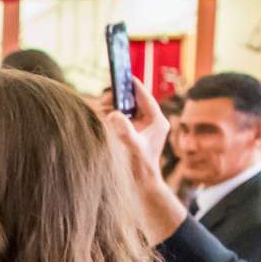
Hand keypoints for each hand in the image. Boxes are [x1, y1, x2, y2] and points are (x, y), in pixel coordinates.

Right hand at [96, 91, 185, 235]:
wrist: (143, 187)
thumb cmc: (141, 168)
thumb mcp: (132, 147)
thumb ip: (123, 129)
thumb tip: (113, 114)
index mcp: (157, 120)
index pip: (144, 96)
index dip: (133, 85)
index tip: (123, 74)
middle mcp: (152, 122)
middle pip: (134, 101)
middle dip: (120, 98)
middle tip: (106, 97)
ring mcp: (143, 128)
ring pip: (127, 109)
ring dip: (115, 108)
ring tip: (103, 109)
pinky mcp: (135, 134)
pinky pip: (123, 119)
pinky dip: (113, 117)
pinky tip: (104, 119)